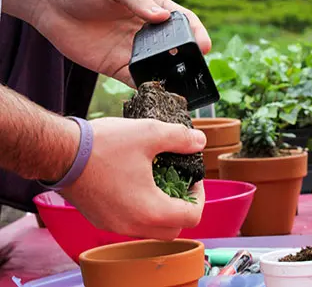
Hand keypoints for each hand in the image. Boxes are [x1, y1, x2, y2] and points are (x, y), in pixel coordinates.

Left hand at [30, 0, 210, 86]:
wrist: (51, 6)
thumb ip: (137, 0)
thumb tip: (162, 18)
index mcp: (152, 9)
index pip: (182, 21)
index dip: (197, 33)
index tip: (205, 46)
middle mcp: (147, 32)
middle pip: (176, 48)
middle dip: (189, 60)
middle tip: (199, 73)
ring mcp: (134, 51)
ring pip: (160, 67)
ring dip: (172, 77)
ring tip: (183, 89)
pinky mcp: (119, 68)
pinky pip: (138, 80)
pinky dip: (149, 88)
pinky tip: (157, 95)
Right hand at [60, 118, 206, 239]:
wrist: (60, 153)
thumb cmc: (102, 146)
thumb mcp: (149, 133)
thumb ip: (179, 138)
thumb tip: (199, 141)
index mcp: (151, 211)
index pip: (192, 216)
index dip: (199, 196)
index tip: (193, 179)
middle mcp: (133, 226)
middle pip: (174, 228)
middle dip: (183, 206)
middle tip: (180, 183)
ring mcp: (115, 226)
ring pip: (152, 228)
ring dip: (163, 209)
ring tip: (160, 181)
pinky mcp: (102, 220)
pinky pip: (132, 223)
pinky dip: (143, 210)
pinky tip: (137, 184)